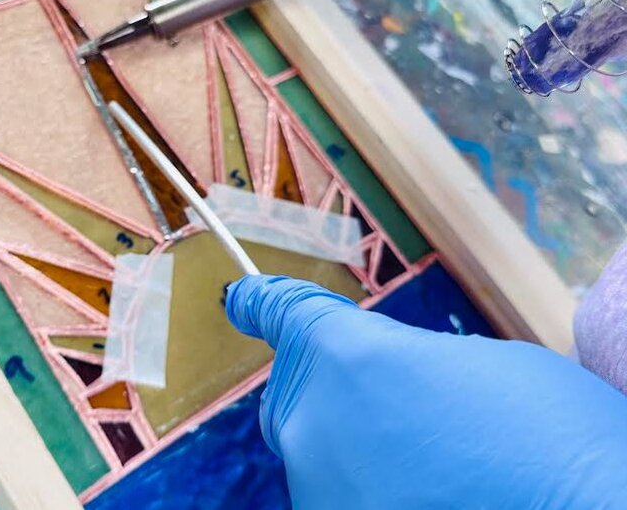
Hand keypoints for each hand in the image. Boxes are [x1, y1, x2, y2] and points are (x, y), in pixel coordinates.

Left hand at [227, 275, 626, 508]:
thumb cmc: (548, 436)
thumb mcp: (478, 365)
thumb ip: (404, 360)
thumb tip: (379, 379)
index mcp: (347, 355)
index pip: (282, 314)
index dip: (262, 304)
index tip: (243, 301)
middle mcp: (310, 421)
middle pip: (297, 396)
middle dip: (331, 397)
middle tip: (402, 416)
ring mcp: (315, 488)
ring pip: (319, 456)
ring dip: (358, 455)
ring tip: (438, 473)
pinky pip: (339, 495)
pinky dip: (370, 493)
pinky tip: (429, 496)